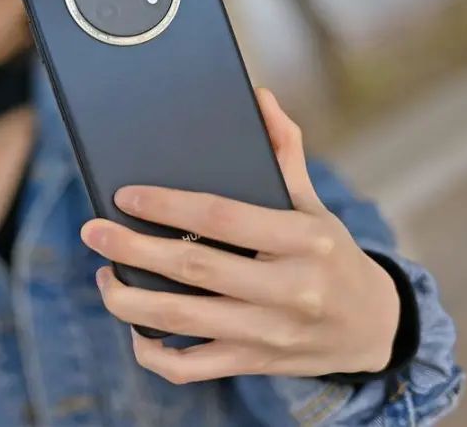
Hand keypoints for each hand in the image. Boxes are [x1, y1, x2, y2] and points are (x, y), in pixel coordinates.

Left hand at [79, 87, 399, 383]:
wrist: (374, 329)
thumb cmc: (331, 255)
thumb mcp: (316, 206)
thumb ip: (285, 153)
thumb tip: (258, 100)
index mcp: (304, 240)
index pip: (224, 216)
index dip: (168, 204)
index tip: (124, 195)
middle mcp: (289, 288)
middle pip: (193, 267)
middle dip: (133, 247)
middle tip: (92, 230)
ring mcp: (270, 333)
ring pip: (183, 320)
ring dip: (131, 299)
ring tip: (104, 276)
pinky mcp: (254, 364)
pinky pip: (191, 367)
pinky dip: (154, 352)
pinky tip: (136, 328)